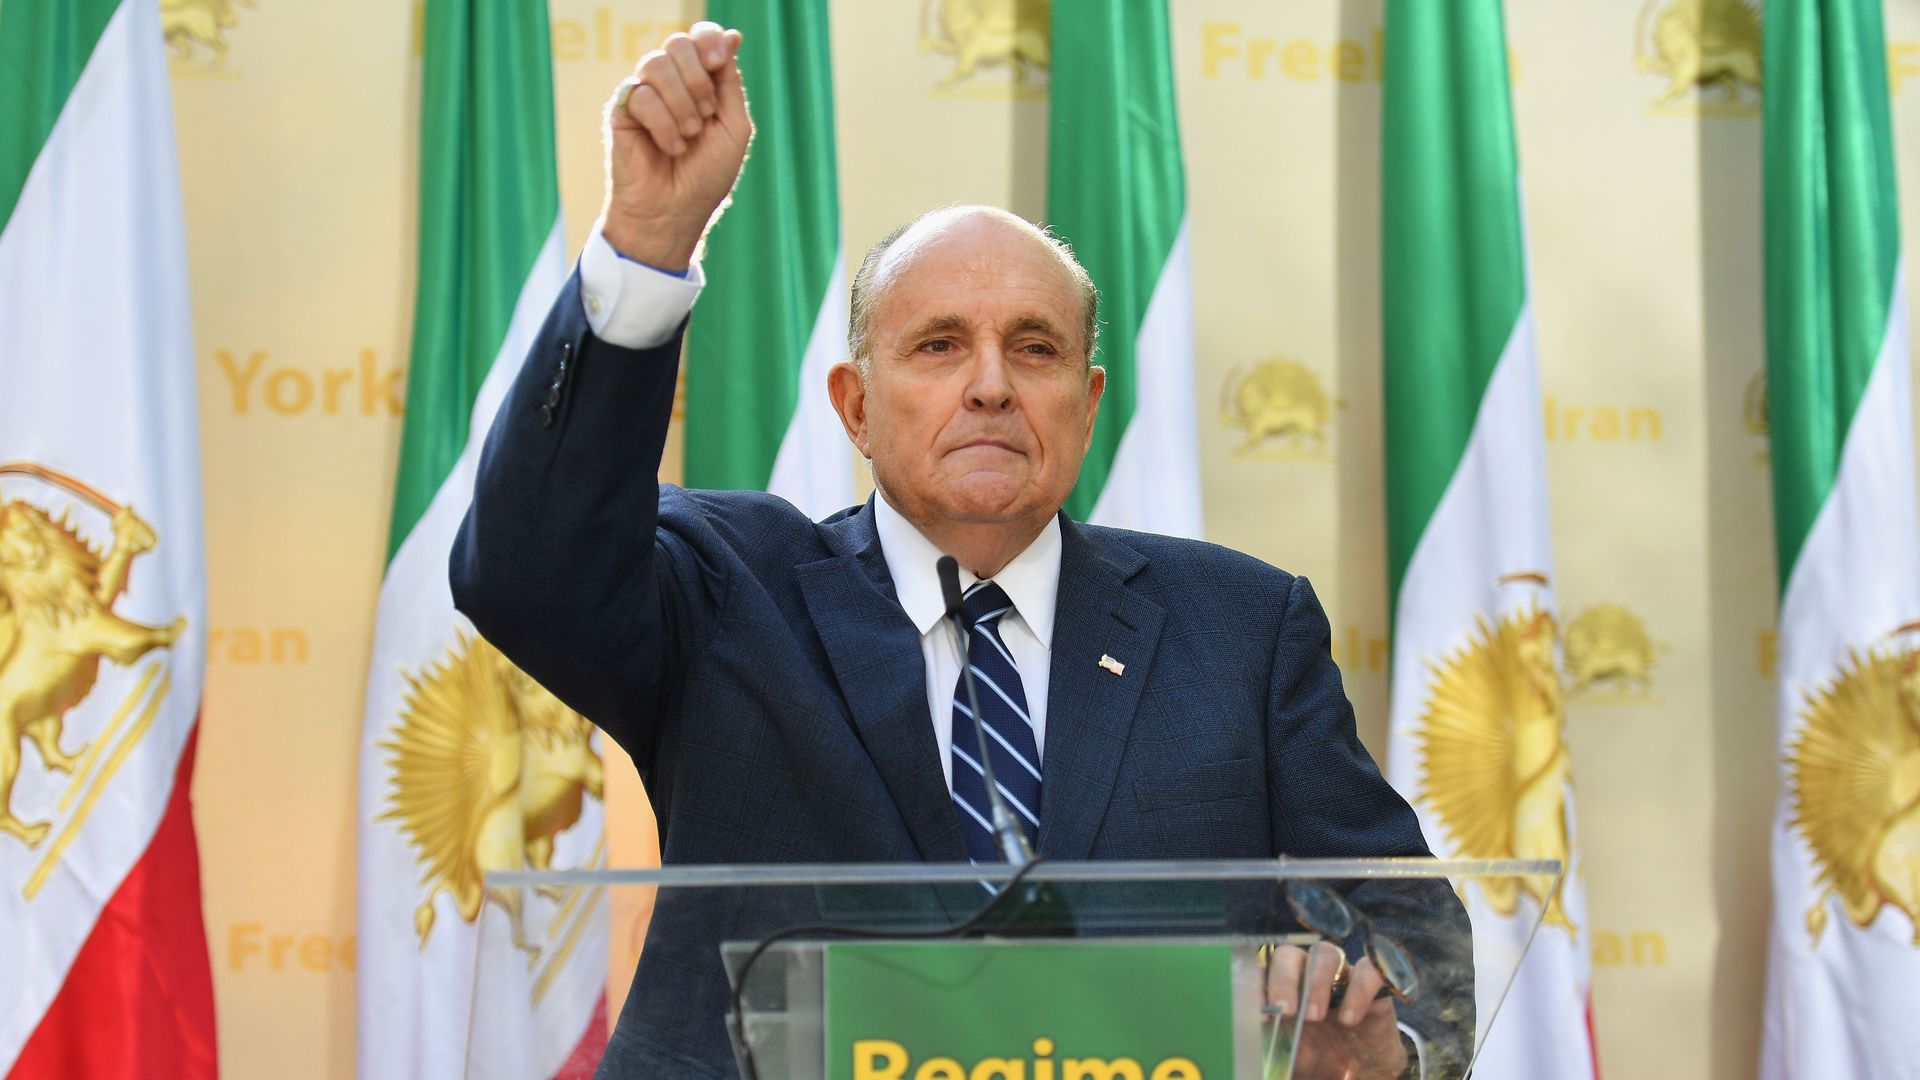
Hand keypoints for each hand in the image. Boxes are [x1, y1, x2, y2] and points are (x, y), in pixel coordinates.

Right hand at [600, 21, 750, 269]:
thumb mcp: (733, 127)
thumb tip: (732, 35)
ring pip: (656, 64)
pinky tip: (670, 147)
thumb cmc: (706, 175)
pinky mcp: (621, 110)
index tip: (717, 64)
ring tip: (689, 136)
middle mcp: (670, 83)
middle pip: (678, 43)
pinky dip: (663, 124)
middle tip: (705, 114)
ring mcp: (644, 94)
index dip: (708, 40)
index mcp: (698, 82)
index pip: (700, 37)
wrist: (675, 212)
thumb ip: (730, 81)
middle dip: (697, 77)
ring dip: (682, 104)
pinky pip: (641, 94)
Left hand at [1266, 943, 1409, 1079]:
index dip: (1257, 983)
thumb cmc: (1321, 1059)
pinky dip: (1358, 991)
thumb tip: (1252, 1049)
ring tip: (1314, 1017)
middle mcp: (1308, 975)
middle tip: (1285, 1011)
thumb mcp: (1292, 1057)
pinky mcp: (1375, 984)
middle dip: (1283, 980)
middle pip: (1290, 955)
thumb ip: (1274, 1045)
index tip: (1260, 1013)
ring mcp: (1341, 976)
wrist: (1365, 1071)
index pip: (1262, 968)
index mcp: (1282, 989)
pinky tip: (1349, 1019)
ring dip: (1316, 983)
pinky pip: (1369, 970)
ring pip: (1326, 954)